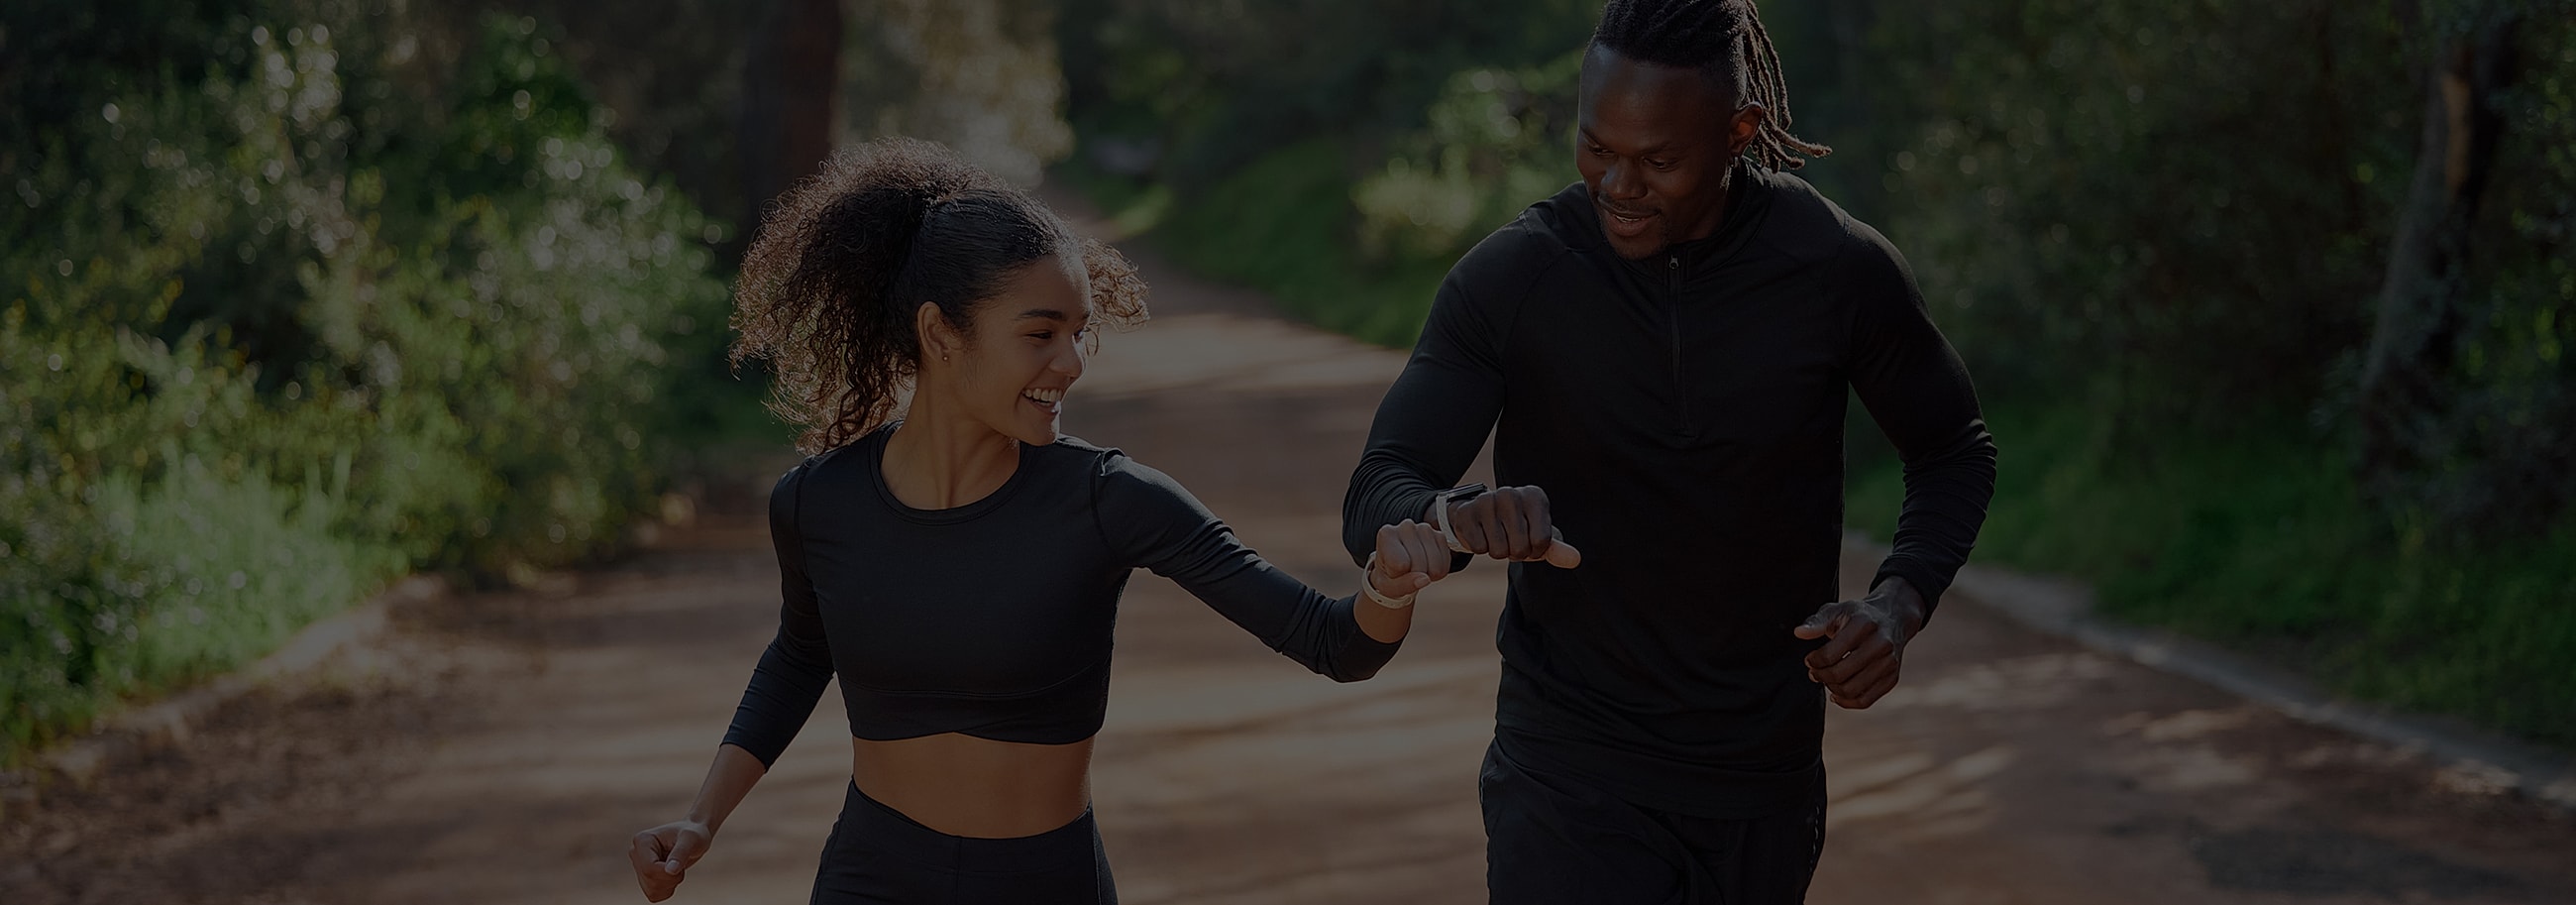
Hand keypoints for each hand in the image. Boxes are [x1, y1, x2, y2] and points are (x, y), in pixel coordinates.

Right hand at [628, 819, 712, 901]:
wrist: (695, 837)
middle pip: (650, 882)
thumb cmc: (694, 834)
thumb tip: (670, 871)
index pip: (649, 869)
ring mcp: (638, 866)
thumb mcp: (692, 839)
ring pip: (652, 891)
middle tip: (681, 864)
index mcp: (642, 840)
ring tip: (677, 868)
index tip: (681, 863)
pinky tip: (672, 875)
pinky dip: (668, 890)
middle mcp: (636, 853)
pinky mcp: (644, 877)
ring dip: (670, 884)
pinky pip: (654, 896)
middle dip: (671, 878)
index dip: (668, 874)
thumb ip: (681, 853)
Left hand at [1369, 519, 1452, 599]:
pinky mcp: (1440, 535)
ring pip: (1435, 565)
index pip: (1401, 564)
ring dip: (1428, 574)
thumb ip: (1403, 584)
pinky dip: (1439, 570)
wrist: (1397, 565)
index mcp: (1387, 534)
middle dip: (1414, 575)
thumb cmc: (1389, 574)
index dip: (1399, 575)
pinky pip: (1445, 563)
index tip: (1393, 571)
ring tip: (1416, 568)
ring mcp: (1425, 529)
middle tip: (1405, 571)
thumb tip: (1425, 579)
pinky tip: (1427, 565)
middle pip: (1419, 566)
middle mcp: (1406, 526)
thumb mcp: (1388, 586)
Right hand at [1434, 485, 1580, 567]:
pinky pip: (1478, 548)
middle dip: (1514, 553)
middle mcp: (1511, 493)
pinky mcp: (1466, 512)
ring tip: (1495, 536)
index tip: (1528, 540)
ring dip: (1497, 552)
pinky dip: (1480, 548)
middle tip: (1509, 540)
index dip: (1535, 551)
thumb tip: (1575, 559)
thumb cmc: (1516, 529)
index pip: (1542, 542)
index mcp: (1534, 496)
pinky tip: (1480, 533)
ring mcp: (1486, 500)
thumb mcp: (1538, 537)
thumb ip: (1556, 549)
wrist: (1479, 515)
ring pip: (1497, 551)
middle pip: (1519, 549)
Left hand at [1793, 577, 1925, 708]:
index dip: (1813, 661)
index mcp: (1864, 625)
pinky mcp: (1893, 678)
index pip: (1830, 655)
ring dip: (1832, 689)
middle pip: (1840, 675)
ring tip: (1826, 679)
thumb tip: (1799, 633)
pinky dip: (1847, 701)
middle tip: (1814, 672)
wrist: (1892, 619)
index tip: (1810, 659)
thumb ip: (1817, 622)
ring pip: (1852, 690)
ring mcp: (1889, 663)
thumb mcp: (1836, 611)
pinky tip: (1837, 693)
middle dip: (1820, 676)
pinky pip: (1865, 701)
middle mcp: (1881, 644)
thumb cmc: (1858, 617)